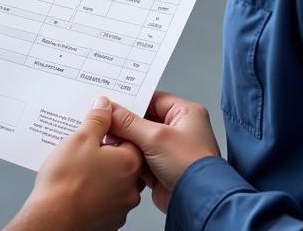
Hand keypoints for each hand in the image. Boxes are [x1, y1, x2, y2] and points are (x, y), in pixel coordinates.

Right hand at [5, 97, 143, 230]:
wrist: (52, 221)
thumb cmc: (66, 183)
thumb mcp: (82, 138)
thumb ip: (98, 119)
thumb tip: (105, 106)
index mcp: (129, 163)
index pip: (131, 137)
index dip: (115, 128)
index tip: (102, 123)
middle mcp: (130, 187)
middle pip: (124, 160)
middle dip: (108, 150)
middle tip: (88, 142)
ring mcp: (120, 207)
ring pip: (115, 181)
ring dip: (102, 172)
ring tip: (79, 164)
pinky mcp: (108, 221)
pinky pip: (106, 199)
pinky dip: (96, 191)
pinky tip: (79, 184)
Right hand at [108, 92, 219, 212]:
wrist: (196, 203)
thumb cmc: (191, 166)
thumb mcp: (156, 137)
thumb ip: (129, 123)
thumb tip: (112, 111)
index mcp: (185, 113)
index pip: (153, 99)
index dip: (133, 101)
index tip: (112, 102)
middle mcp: (179, 130)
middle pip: (145, 120)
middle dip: (126, 124)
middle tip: (106, 121)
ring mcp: (170, 150)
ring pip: (140, 140)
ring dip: (127, 143)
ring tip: (108, 138)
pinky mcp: (162, 169)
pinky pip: (141, 158)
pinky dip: (130, 159)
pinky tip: (117, 157)